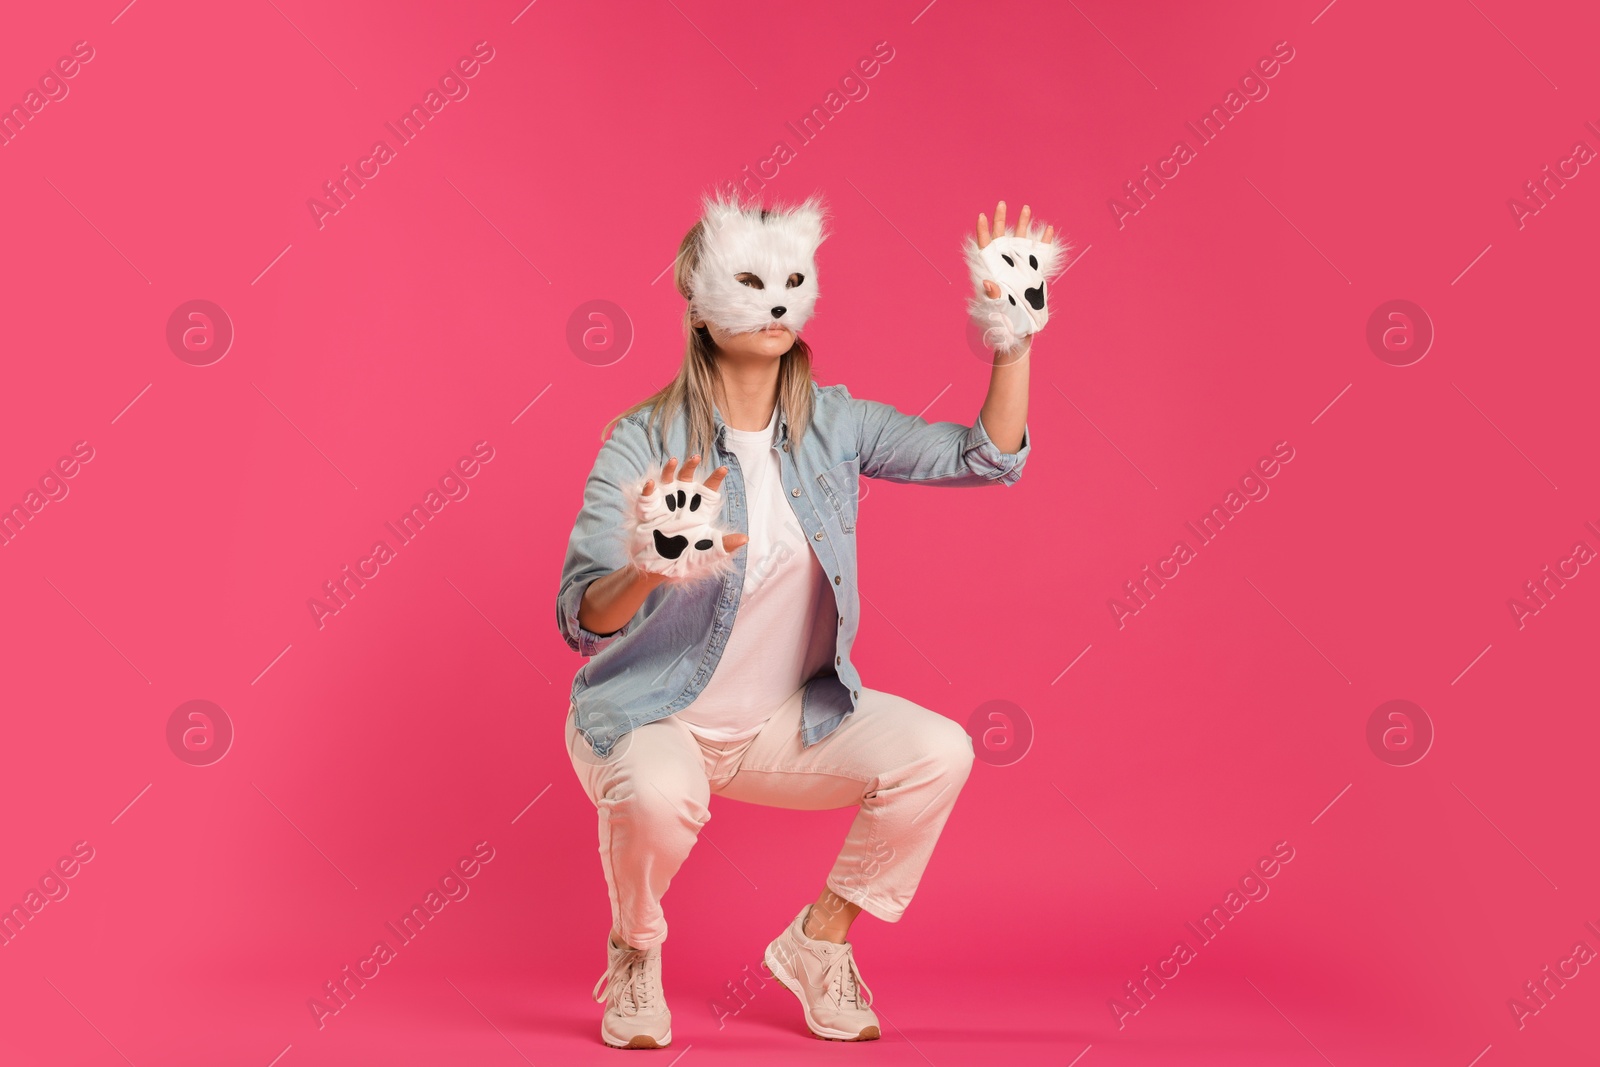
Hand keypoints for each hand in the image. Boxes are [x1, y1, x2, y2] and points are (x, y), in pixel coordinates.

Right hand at [629, 453, 746, 581]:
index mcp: (698, 510)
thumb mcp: (708, 552)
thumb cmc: (685, 558)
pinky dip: (648, 490)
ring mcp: (664, 505)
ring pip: (667, 481)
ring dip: (669, 470)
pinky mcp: (648, 512)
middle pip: (687, 478)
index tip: (723, 469)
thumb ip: (724, 545)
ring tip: (673, 460)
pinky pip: (647, 497)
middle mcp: (682, 503)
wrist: (659, 570)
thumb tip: (745, 539)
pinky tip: (651, 484)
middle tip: (696, 457)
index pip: (709, 489)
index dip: (715, 478)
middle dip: (690, 466)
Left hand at [965, 199, 1065, 357]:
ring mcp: (1019, 267)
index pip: (985, 247)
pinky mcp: (1034, 273)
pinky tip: (1048, 229)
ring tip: (1026, 207)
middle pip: (1000, 238)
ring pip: (1020, 241)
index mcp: (993, 271)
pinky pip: (1040, 254)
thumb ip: (993, 296)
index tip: (982, 215)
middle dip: (1001, 219)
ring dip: (1023, 224)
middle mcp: (1005, 265)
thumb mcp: (997, 309)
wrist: (1019, 332)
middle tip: (1002, 202)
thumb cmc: (1003, 323)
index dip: (983, 231)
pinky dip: (1044, 241)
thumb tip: (987, 283)